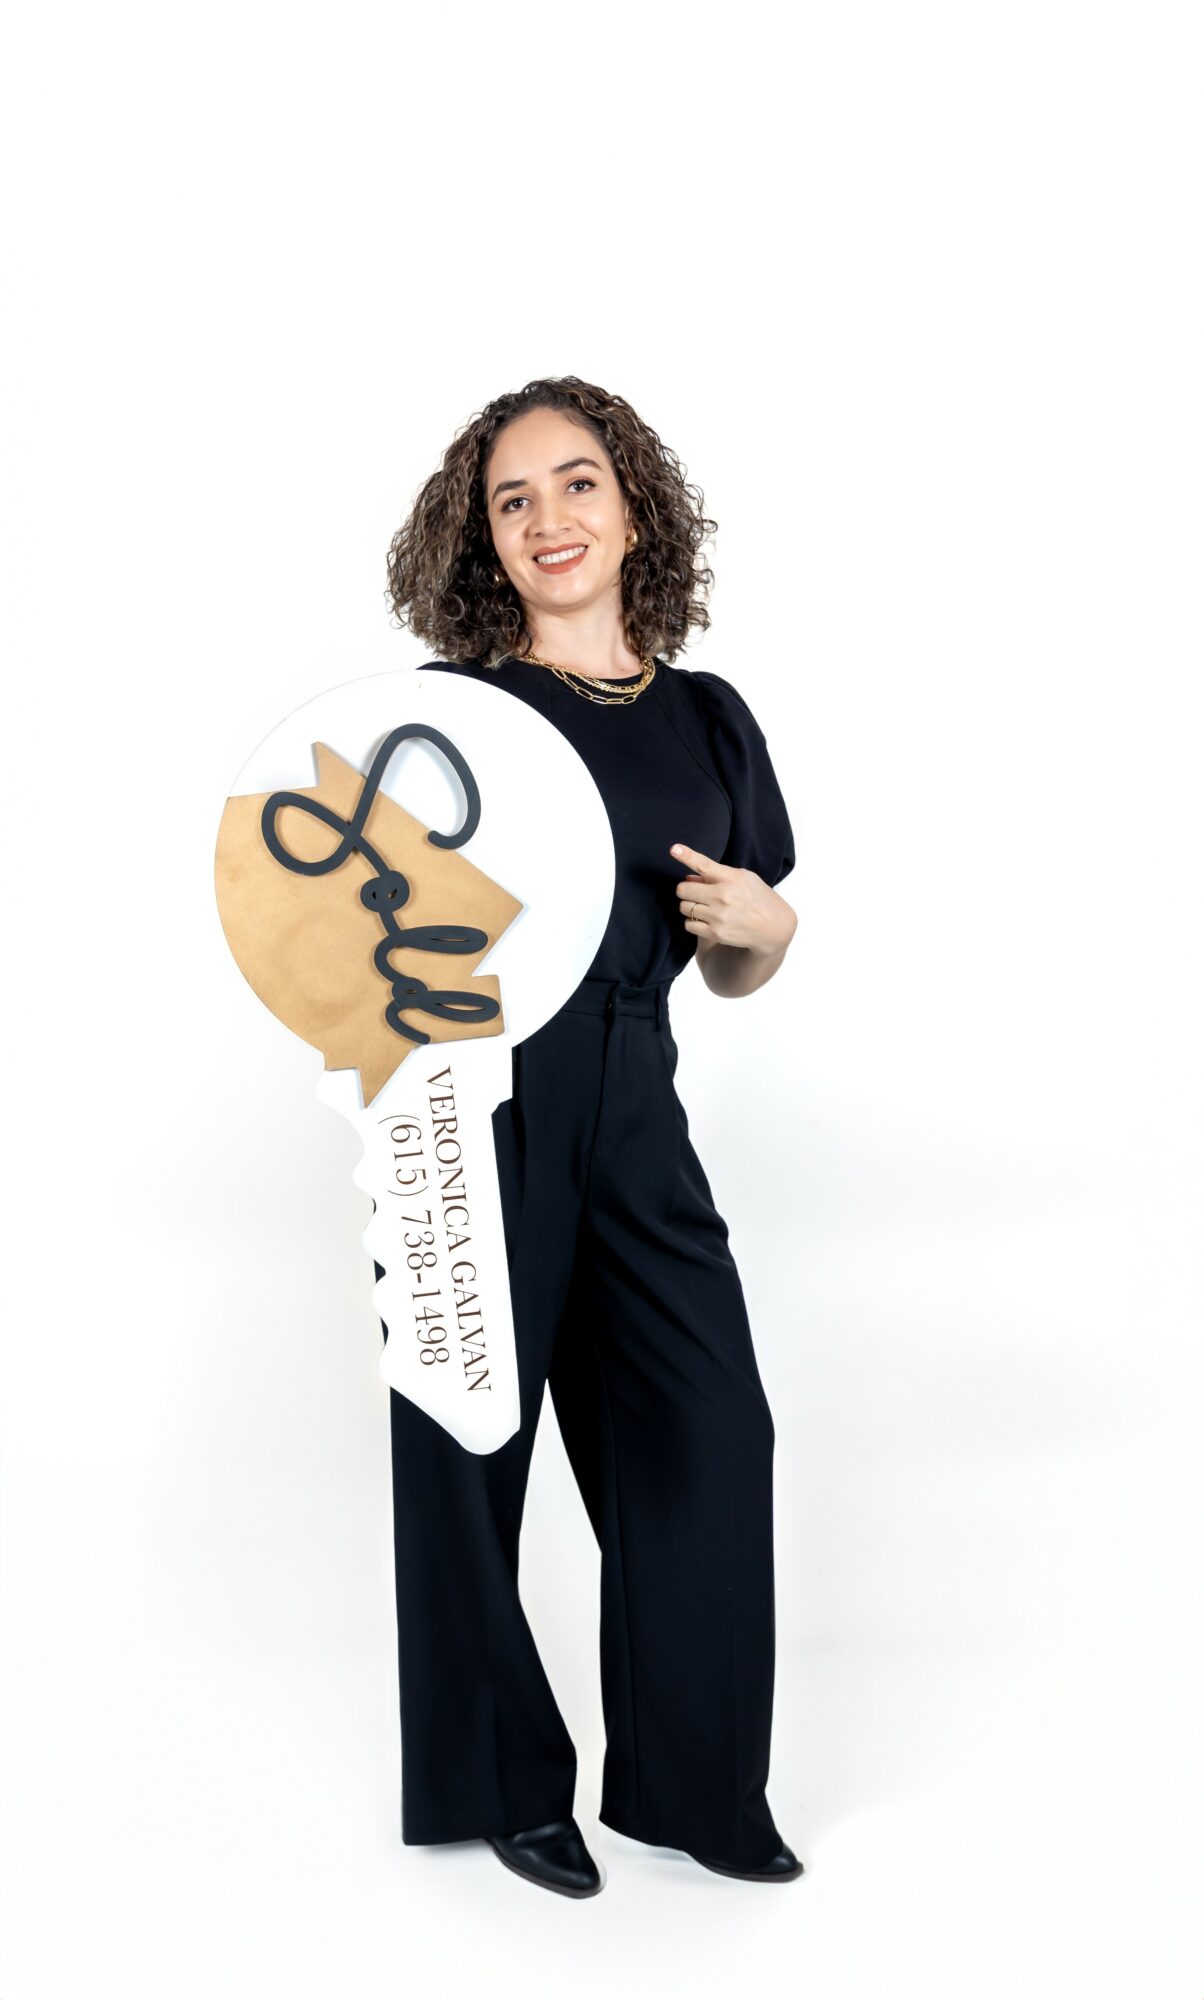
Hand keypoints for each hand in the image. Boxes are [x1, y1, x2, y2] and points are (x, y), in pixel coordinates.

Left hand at [670, 843, 796, 955]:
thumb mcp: (744, 878)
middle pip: (683, 890)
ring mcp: (719, 915)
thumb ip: (716, 874)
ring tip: (704, 907)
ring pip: (683, 907)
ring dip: (689, 906)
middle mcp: (723, 896)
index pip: (703, 864)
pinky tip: (705, 919)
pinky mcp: (716, 933)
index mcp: (731, 878)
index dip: (686, 855)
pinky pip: (688, 924)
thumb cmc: (758, 897)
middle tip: (695, 892)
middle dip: (685, 890)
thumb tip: (688, 878)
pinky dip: (693, 921)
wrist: (774, 926)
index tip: (674, 849)